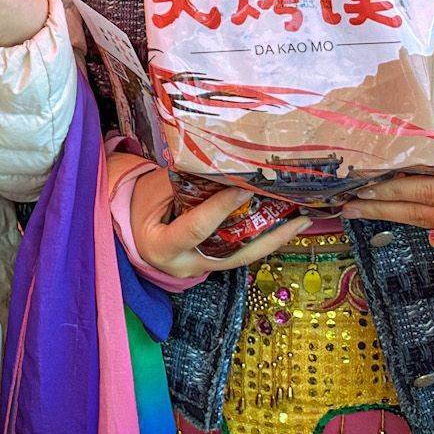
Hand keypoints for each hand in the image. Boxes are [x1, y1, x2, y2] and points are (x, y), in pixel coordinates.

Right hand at [126, 166, 310, 276]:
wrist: (133, 231)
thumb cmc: (138, 206)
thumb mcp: (153, 191)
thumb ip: (183, 181)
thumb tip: (221, 165)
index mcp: (163, 247)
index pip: (197, 228)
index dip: (221, 207)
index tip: (245, 186)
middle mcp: (186, 265)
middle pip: (235, 253)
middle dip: (269, 235)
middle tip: (298, 216)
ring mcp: (202, 268)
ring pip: (244, 257)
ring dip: (274, 239)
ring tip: (301, 221)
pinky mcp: (213, 264)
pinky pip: (240, 253)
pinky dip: (261, 238)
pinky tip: (282, 225)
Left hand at [343, 128, 433, 289]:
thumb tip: (426, 133)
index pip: (415, 190)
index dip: (381, 184)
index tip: (352, 182)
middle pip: (411, 214)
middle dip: (375, 205)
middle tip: (342, 201)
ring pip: (429, 230)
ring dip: (399, 216)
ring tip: (362, 205)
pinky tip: (417, 217)